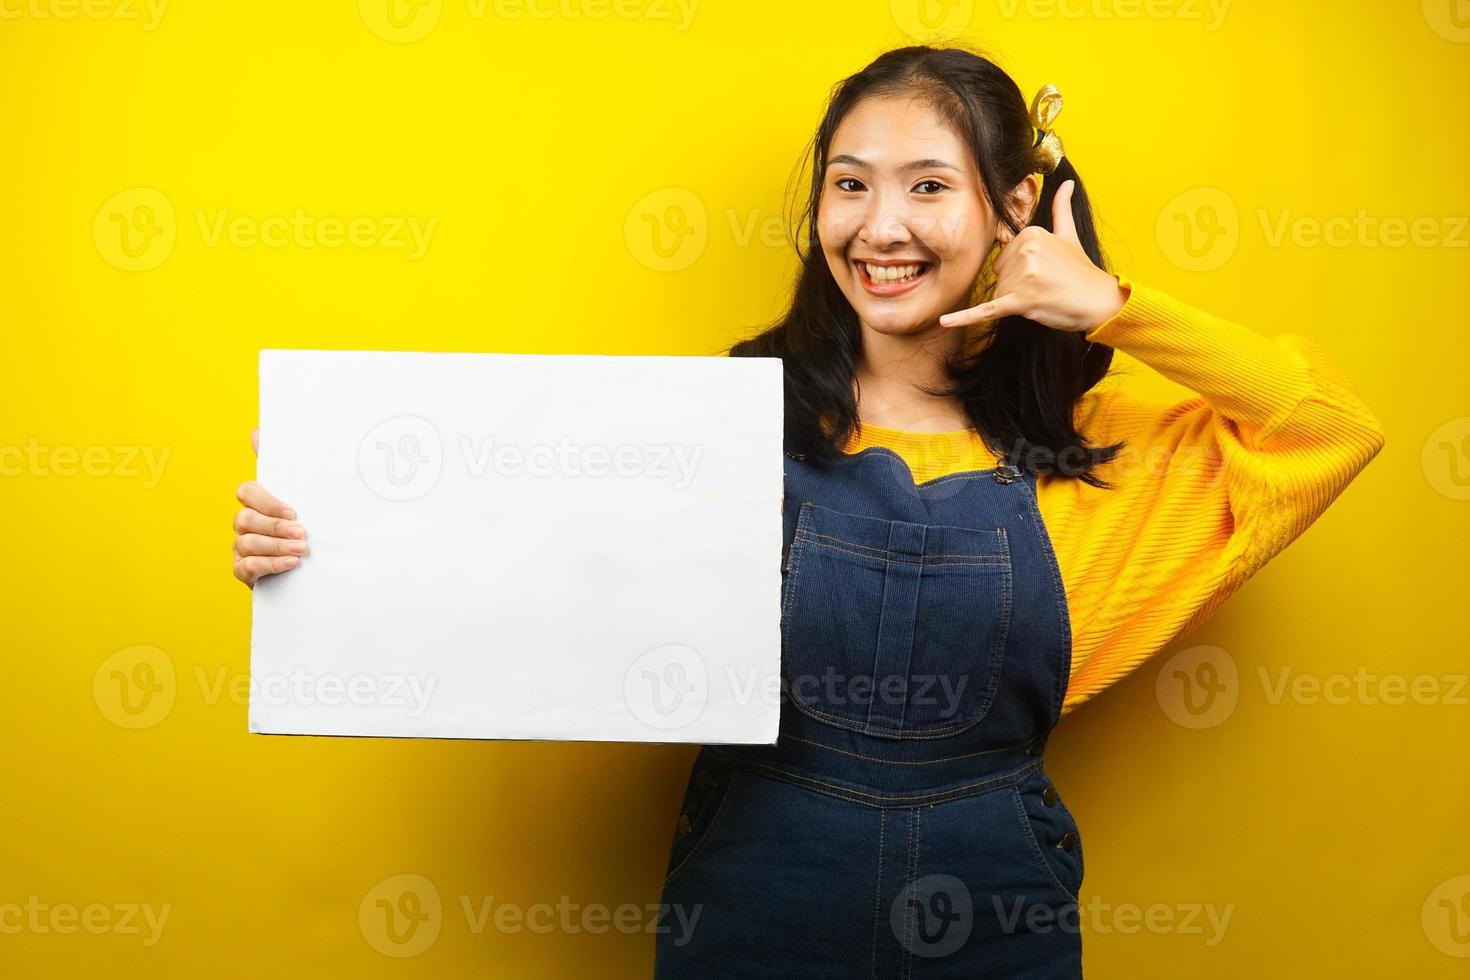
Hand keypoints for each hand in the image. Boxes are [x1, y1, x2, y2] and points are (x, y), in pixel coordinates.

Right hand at [233, 428, 306, 587]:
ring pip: (246, 542)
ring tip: (302, 550)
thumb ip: (285, 469)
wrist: (312, 569)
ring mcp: (241, 548)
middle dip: (275, 527)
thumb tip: (258, 431)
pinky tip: (290, 564)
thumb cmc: (305, 529)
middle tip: (302, 534)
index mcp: (258, 504)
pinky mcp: (244, 571)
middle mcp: (245, 524)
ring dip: (276, 546)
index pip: (247, 492)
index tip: (294, 512)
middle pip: (244, 519)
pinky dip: (270, 564)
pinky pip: (247, 566)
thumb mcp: (305, 500)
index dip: (267, 501)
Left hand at [938, 179, 1127, 333]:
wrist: (1099, 301)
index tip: (1044, 272)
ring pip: (999, 294)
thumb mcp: (1069, 235)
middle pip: (999, 276)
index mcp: (1030, 233)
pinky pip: (987, 309)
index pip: (1003, 258)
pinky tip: (944, 322)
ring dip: (1017, 302)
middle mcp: (1025, 251)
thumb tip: (1068, 182)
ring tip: (1044, 297)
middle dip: (1017, 287)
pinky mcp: (1021, 301)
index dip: (1020, 271)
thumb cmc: (1081, 271)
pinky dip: (965, 318)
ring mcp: (1024, 277)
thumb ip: (1061, 208)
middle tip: (1046, 287)